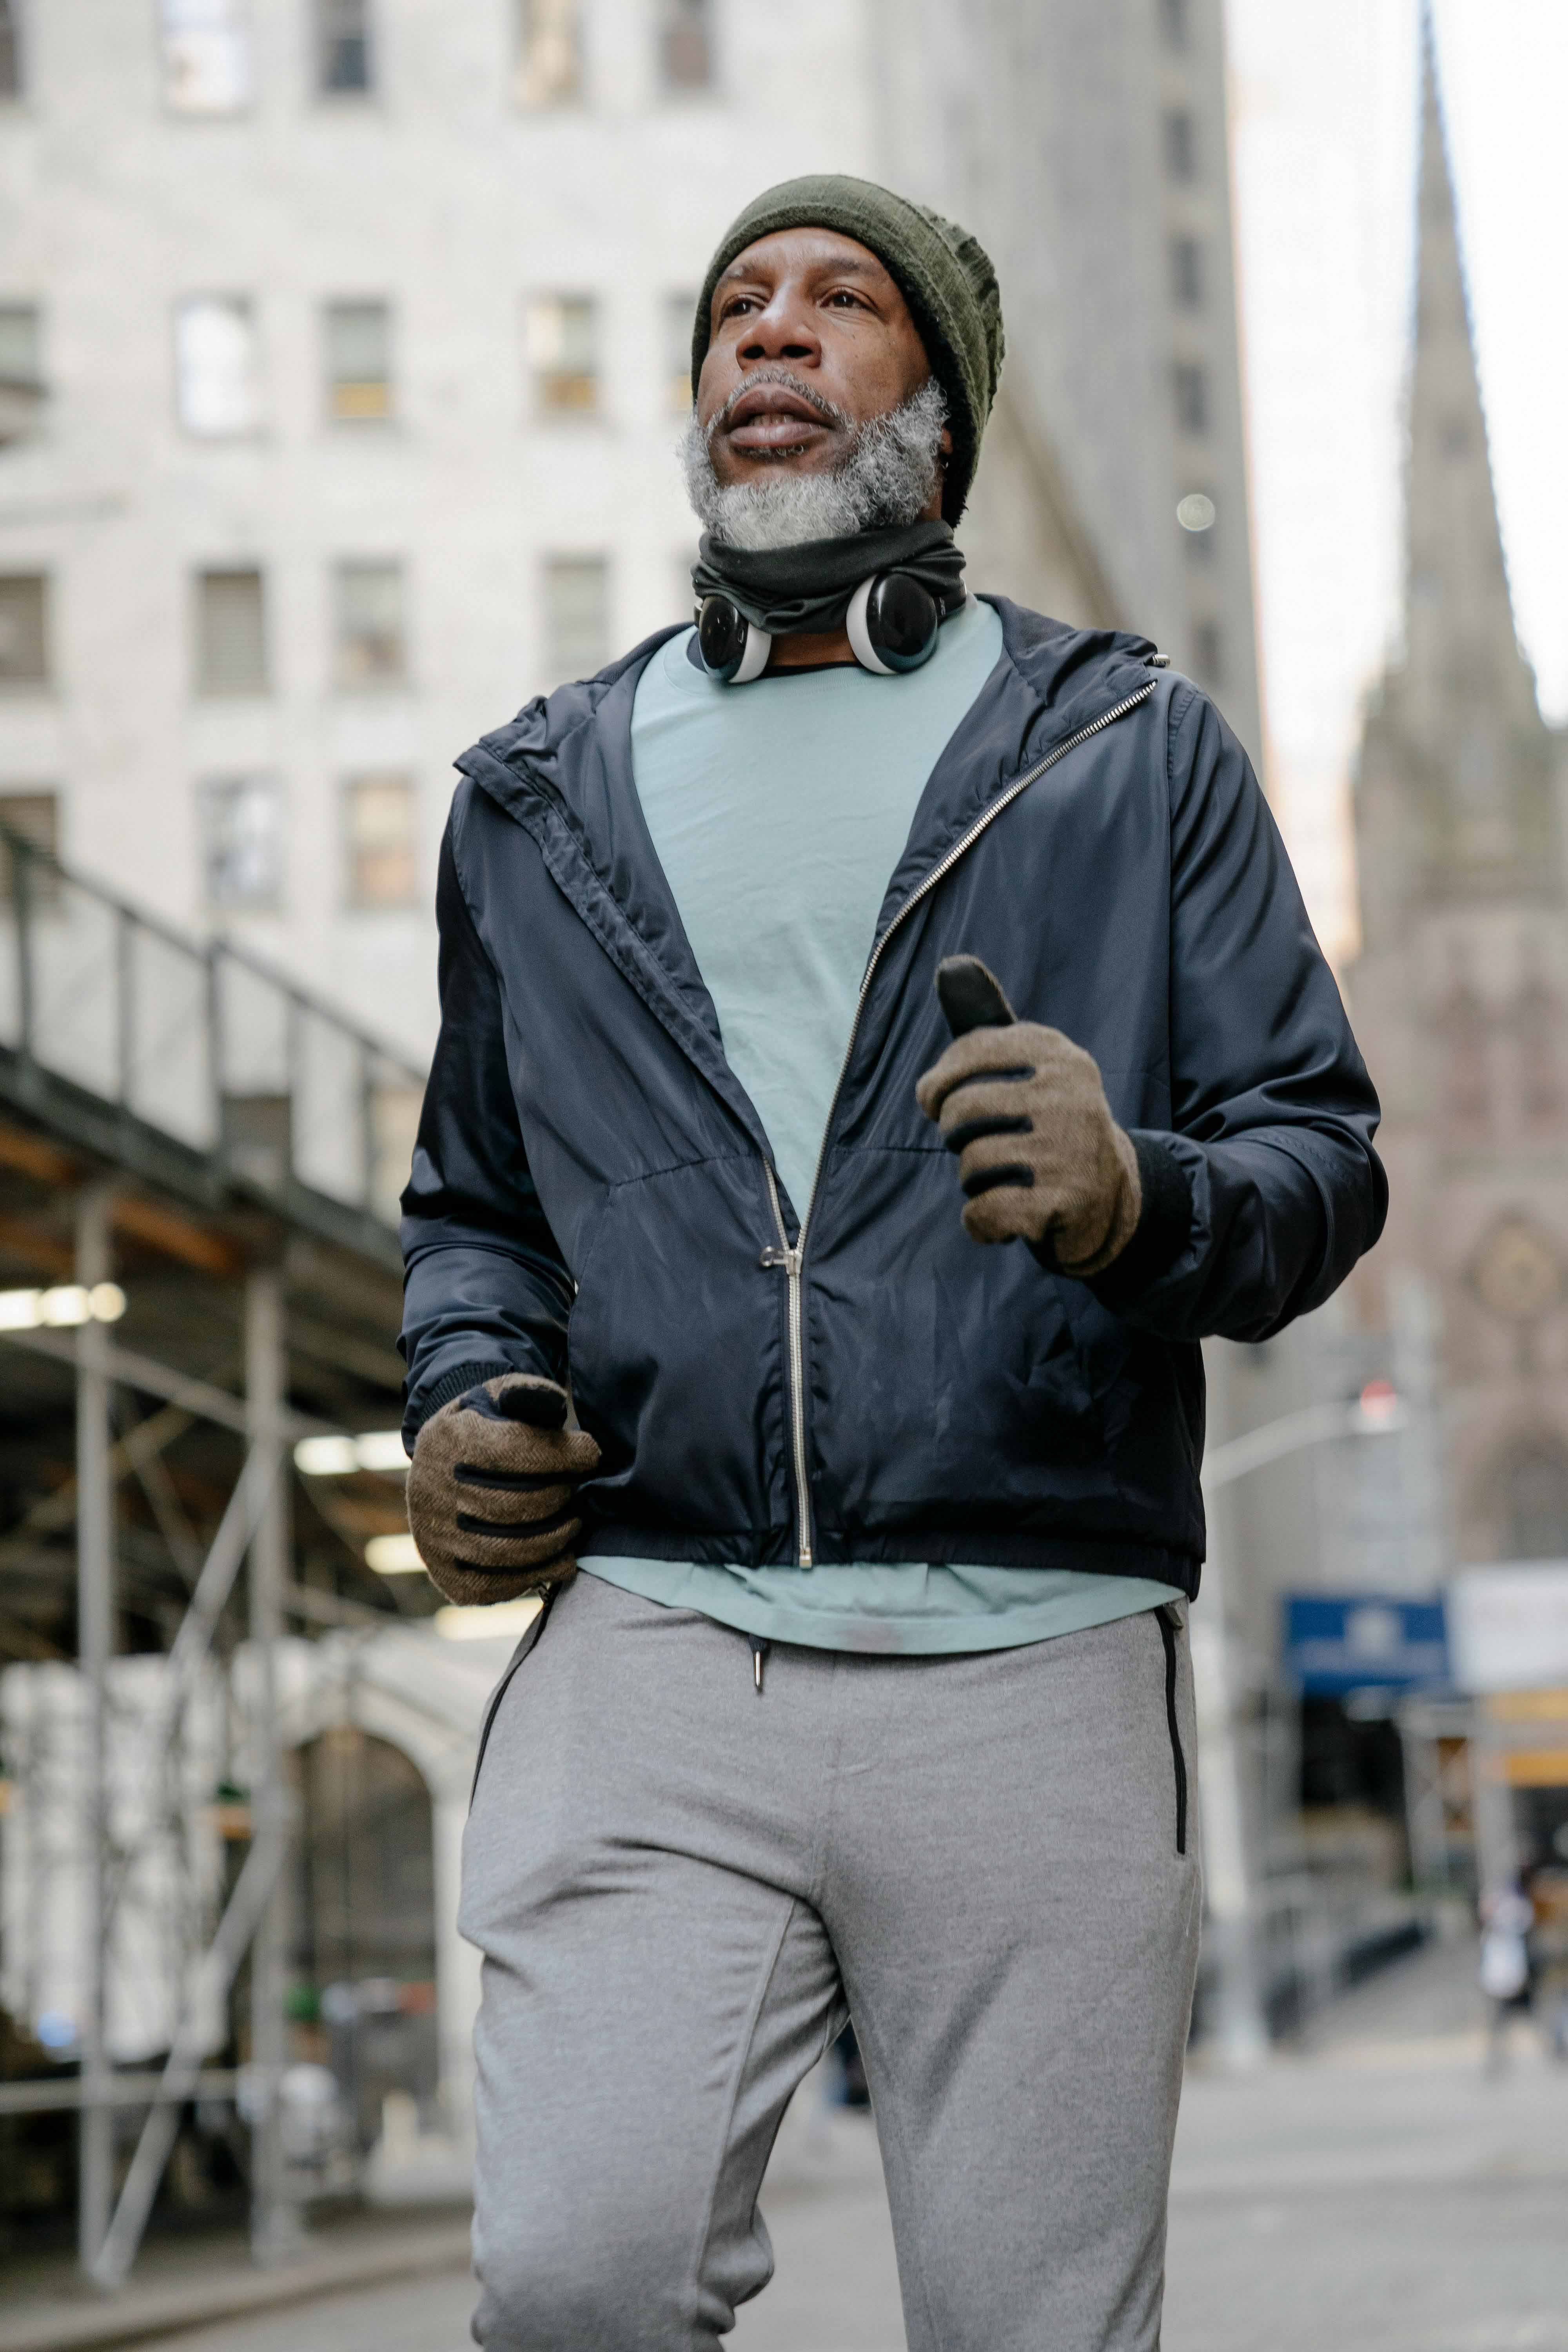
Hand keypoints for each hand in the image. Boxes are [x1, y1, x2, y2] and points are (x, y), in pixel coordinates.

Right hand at [405, 1374, 600, 1606]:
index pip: (515, 1452)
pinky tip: (562, 1557)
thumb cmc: (488, 1424)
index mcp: (447, 1441)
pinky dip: (538, 1574)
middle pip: (516, 1504)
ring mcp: (435, 1538)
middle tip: (581, 1490)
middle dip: (561, 1496)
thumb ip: (530, 1394)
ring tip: (575, 1521)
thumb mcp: (501, 1394)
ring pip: (510, 1549)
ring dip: (556, 1537)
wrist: (444, 1462)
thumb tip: (554, 1405)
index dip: (564, 1455)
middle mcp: (431, 1492)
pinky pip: (497, 1585)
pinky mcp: (446, 1574)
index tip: (591, 1453)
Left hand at [915, 956, 1140, 1274]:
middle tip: (986, 1146)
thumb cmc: (1044, 1122)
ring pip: (971, 1164)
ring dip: (974, 1181)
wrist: (1109, 1196)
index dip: (938, 1085)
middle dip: (958, 1138)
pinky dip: (981, 1223)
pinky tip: (1005, 1217)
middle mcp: (1069, 1093)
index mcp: (1055, 1052)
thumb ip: (983, 1020)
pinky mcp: (1066, 1200)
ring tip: (1007, 1177)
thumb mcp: (1022, 1065)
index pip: (968, 1053)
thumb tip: (951, 964)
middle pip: (962, 1112)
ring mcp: (1071, 1147)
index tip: (939, 1102)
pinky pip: (984, 1212)